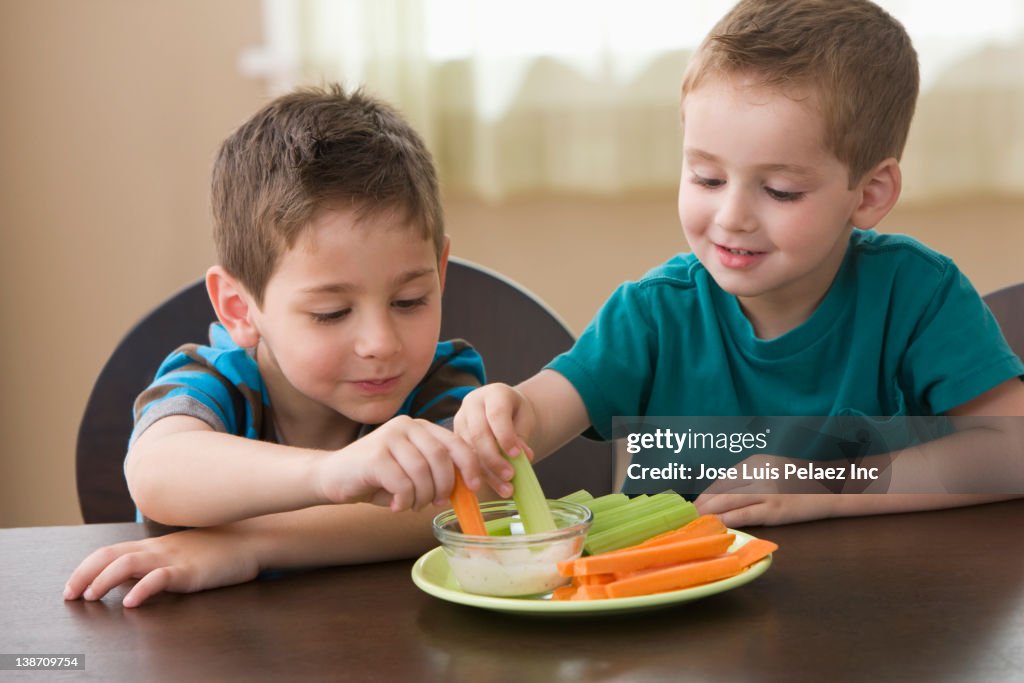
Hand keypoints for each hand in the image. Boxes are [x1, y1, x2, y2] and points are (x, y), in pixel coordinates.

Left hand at [63, 528, 260, 607]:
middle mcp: (157, 550)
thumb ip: (156, 563)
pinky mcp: (190, 572)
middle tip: (70, 596)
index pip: (109, 551)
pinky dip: (142, 589)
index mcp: (154, 546)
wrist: (252, 540)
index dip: (85, 568)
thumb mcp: (181, 553)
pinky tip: (132, 602)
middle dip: (84, 575)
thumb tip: (129, 580)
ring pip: (127, 564)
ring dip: (103, 581)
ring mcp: (173, 559)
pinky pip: (161, 578)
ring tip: (92, 598)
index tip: (71, 587)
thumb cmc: (219, 550)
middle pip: (109, 555)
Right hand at [316, 415, 493, 510]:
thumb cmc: (377, 478)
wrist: (333, 476)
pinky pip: (403, 483)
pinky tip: (397, 505)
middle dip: (443, 487)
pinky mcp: (374, 455)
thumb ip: (436, 473)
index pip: (456, 443)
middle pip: (441, 459)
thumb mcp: (412, 471)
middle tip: (434, 503)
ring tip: (411, 504)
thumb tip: (466, 488)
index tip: (475, 488)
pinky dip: (405, 500)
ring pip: (422, 473)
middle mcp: (406, 426)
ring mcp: (389, 438)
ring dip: (421, 497)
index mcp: (420, 427)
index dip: (470, 466)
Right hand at [453, 383, 536, 496]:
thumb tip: (522, 458)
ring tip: (506, 489)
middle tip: (510, 476)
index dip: (506, 436)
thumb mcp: (525, 420)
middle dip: (494, 458)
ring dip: (487, 472)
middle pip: (479, 433)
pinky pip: (464, 458)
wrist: (505, 410)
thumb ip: (521, 436)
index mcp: (493, 393)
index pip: (496, 414)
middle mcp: (472, 403)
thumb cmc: (517, 414)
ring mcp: (461, 420)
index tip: (518, 456)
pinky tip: (492, 487)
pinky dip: (480, 475)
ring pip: (470, 449)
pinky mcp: (455, 437)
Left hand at [694, 454, 837, 526]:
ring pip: (729, 502)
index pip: (722, 479)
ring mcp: (767, 491)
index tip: (693, 504)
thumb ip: (749, 478)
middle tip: (687, 516)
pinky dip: (729, 520)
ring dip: (709, 513)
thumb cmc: (799, 481)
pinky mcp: (776, 509)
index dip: (705, 493)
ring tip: (696, 522)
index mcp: (755, 462)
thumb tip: (722, 494)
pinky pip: (746, 515)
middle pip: (721, 490)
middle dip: (702, 504)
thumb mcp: (771, 469)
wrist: (832, 488)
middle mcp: (758, 473)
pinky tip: (718, 525)